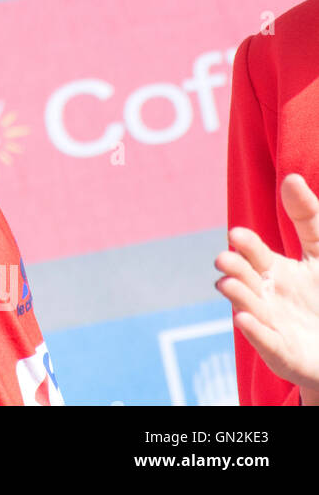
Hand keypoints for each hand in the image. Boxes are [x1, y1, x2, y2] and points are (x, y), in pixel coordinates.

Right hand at [217, 173, 318, 401]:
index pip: (253, 253)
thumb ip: (307, 217)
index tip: (236, 234)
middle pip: (243, 278)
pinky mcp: (283, 355)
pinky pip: (267, 343)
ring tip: (229, 285)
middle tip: (225, 260)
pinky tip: (244, 319)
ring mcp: (271, 325)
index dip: (245, 245)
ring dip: (238, 296)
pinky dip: (256, 332)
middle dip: (233, 270)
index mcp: (273, 271)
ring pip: (249, 308)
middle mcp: (265, 296)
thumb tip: (292, 178)